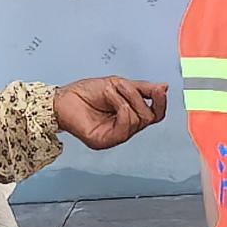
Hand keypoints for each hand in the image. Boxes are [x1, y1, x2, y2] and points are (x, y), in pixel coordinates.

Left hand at [55, 77, 171, 150]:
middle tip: (123, 87)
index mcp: (129, 116)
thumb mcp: (118, 84)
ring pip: (139, 120)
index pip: (155, 114)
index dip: (161, 103)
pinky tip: (112, 102)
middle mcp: (124, 129)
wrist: (63, 98)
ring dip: (127, 99)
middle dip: (139, 97)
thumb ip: (142, 89)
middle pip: (150, 117)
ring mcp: (115, 136)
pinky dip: (122, 109)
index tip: (160, 90)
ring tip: (111, 92)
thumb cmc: (86, 92)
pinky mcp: (104, 142)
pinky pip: (125, 127)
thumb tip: (163, 88)